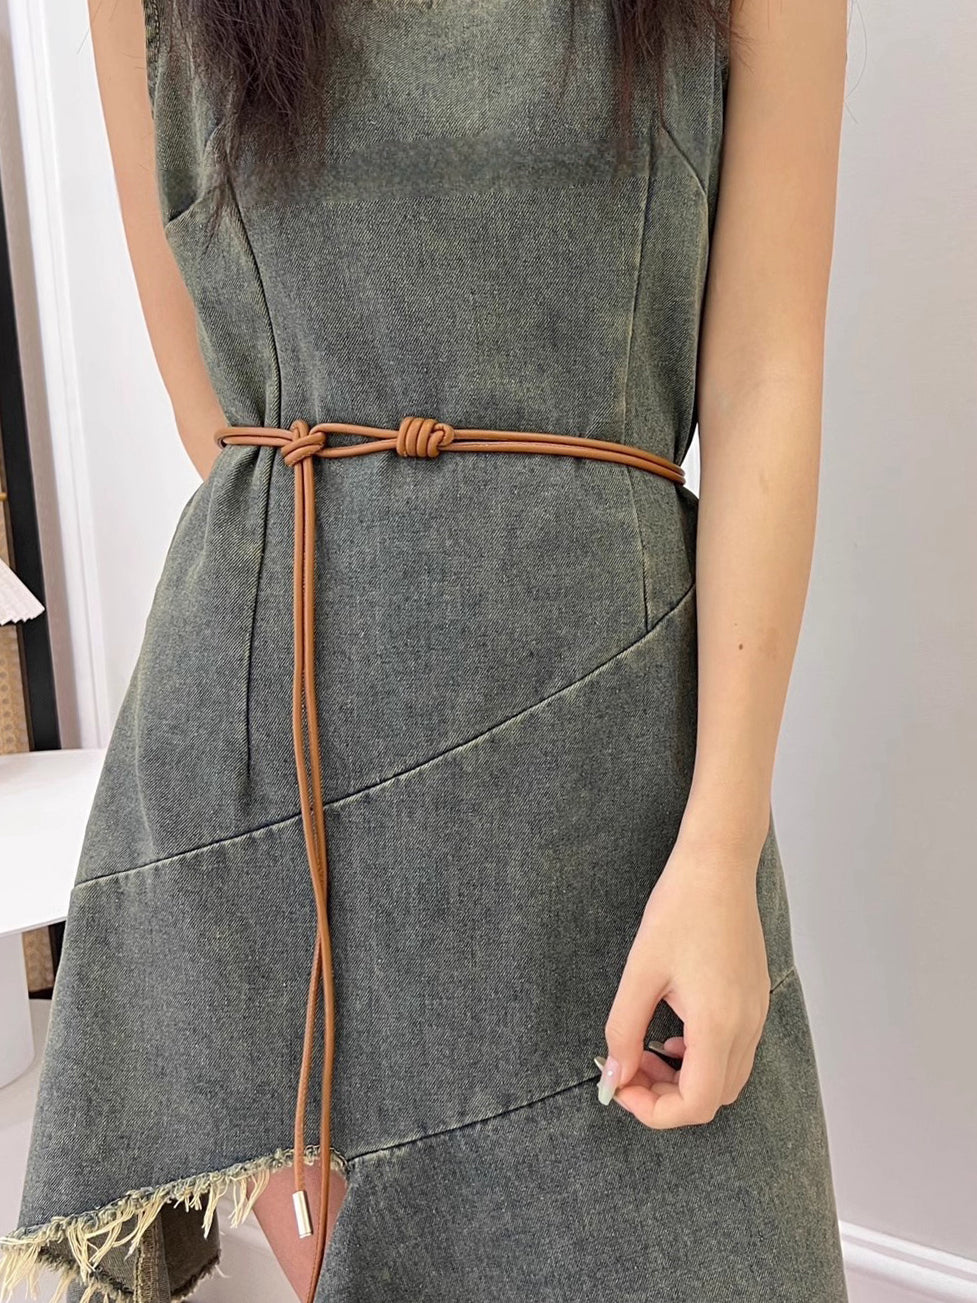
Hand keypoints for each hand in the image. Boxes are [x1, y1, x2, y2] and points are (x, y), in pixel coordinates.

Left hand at [596, 836, 771, 1127]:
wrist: (719, 865)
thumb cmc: (679, 910)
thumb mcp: (640, 971)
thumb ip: (623, 1029)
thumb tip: (614, 1076)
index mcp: (719, 1024)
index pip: (697, 1104)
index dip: (655, 1110)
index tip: (621, 1084)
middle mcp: (747, 1026)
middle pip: (714, 1098)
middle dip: (667, 1097)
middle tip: (629, 1067)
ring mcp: (757, 1013)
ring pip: (726, 1077)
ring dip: (684, 1078)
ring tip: (646, 1047)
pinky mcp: (755, 998)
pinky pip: (734, 1050)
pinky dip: (701, 1056)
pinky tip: (672, 1029)